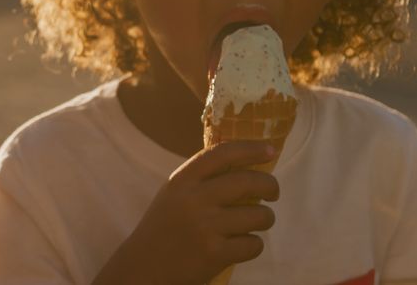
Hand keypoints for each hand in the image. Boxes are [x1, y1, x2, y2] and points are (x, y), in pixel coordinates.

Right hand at [93, 141, 279, 284]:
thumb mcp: (174, 194)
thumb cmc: (164, 227)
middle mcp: (194, 199)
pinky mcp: (215, 254)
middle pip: (248, 182)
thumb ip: (202, 179)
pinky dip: (253, 245)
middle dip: (270, 186)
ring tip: (255, 223)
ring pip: (259, 215)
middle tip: (273, 193)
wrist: (143, 267)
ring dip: (265, 219)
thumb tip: (246, 166)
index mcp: (182, 180)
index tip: (270, 150)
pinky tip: (241, 245)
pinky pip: (254, 244)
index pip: (221, 154)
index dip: (250, 149)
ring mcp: (205, 227)